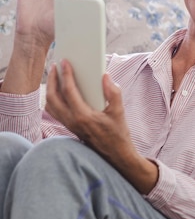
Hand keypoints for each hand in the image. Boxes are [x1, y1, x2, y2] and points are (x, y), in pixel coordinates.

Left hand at [45, 59, 157, 193]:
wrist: (115, 155)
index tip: (65, 62)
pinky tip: (59, 93)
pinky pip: (55, 111)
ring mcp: (69, 125)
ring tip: (55, 77)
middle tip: (56, 66)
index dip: (66, 75)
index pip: (69, 91)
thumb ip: (113, 92)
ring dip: (50, 89)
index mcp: (84, 116)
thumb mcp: (119, 111)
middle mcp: (72, 121)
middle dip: (52, 79)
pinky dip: (53, 100)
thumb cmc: (118, 134)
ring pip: (51, 105)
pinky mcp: (70, 127)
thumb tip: (105, 76)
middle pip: (53, 97)